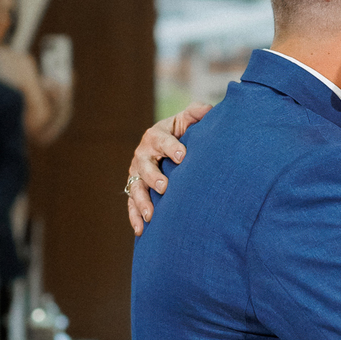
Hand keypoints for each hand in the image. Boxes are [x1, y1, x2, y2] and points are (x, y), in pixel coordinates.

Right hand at [127, 105, 212, 236]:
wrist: (168, 146)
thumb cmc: (182, 133)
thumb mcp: (187, 120)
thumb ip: (196, 113)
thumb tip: (209, 110)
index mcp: (156, 135)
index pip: (163, 140)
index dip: (171, 146)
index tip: (181, 156)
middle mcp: (143, 154)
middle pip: (145, 165)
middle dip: (153, 176)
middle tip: (164, 187)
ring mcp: (137, 173)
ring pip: (136, 187)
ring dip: (142, 201)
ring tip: (151, 214)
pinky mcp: (135, 188)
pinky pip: (131, 204)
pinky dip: (135, 217)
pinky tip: (141, 230)